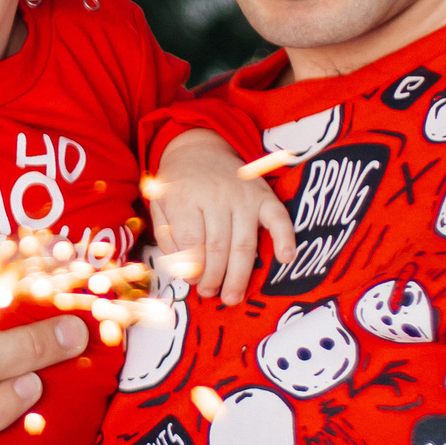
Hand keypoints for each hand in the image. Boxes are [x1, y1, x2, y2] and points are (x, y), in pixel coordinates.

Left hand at [150, 127, 296, 305]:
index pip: (191, 240)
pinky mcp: (264, 195)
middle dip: (214, 277)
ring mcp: (243, 195)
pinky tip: (285, 259)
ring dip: (239, 274)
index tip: (191, 282)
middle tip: (211, 295)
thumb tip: (185, 272)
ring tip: (231, 296)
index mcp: (184, 197)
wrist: (199, 147)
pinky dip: (285, 238)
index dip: (192, 267)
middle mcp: (216, 195)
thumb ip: (168, 238)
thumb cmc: (178, 184)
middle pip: (218, 246)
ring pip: (244, 243)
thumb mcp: (160, 205)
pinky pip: (278, 218)